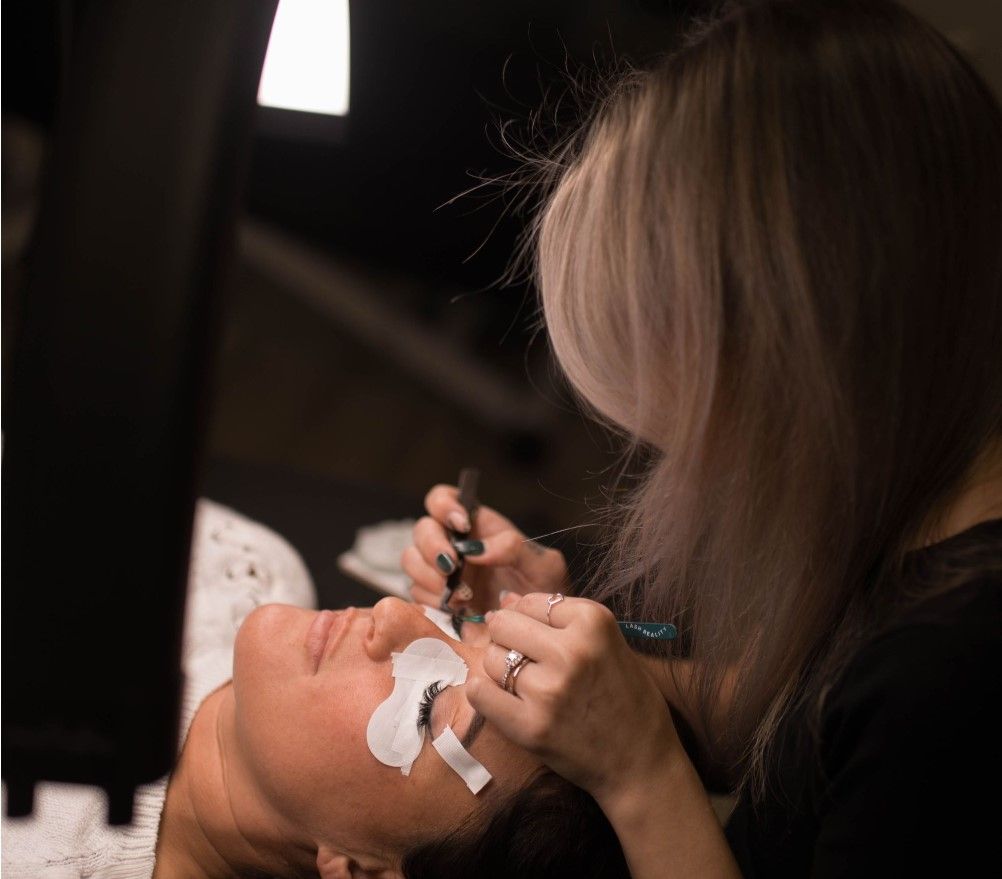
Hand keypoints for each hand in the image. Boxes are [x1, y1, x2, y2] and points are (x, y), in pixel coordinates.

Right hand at [401, 484, 569, 612]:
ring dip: (430, 576)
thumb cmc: (544, 590)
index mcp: (477, 527)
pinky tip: (458, 610)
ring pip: (411, 561)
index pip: (443, 499)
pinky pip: (417, 595)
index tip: (460, 524)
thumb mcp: (542, 565)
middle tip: (452, 567)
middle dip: (432, 546)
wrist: (539, 631)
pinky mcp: (435, 601)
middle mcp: (454, 545)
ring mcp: (441, 573)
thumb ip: (514, 547)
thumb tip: (477, 549)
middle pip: (421, 529)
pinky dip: (433, 601)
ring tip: (462, 595)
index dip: (443, 505)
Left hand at [466, 593, 679, 804]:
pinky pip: (480, 693)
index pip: (532, 601)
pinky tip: (499, 698)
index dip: (528, 618)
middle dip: (507, 638)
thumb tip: (505, 599)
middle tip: (522, 657)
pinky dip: (483, 693)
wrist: (642, 763)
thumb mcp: (607, 645)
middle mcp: (570, 650)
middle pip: (504, 624)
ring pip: (491, 659)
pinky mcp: (530, 726)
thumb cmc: (628, 699)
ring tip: (523, 684)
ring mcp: (548, 689)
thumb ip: (560, 620)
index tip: (536, 636)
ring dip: (499, 669)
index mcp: (594, 622)